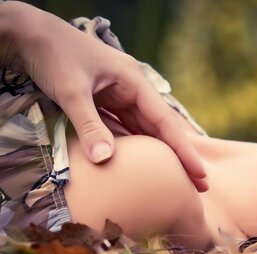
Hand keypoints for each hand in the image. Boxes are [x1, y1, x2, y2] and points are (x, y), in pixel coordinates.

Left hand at [1, 2, 206, 190]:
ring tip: (177, 179)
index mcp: (133, 82)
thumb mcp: (71, 91)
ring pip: (143, 130)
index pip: (165, 122)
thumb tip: (105, 160)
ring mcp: (116, 95)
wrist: (25, 33)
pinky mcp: (102, 101)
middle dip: (178, 156)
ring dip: (158, 153)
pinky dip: (132, 145)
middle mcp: (130, 89)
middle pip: (160, 128)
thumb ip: (89, 126)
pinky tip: (143, 163)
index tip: (200, 174)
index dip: (183, 150)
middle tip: (199, 184)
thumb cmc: (52, 54)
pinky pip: (122, 127)